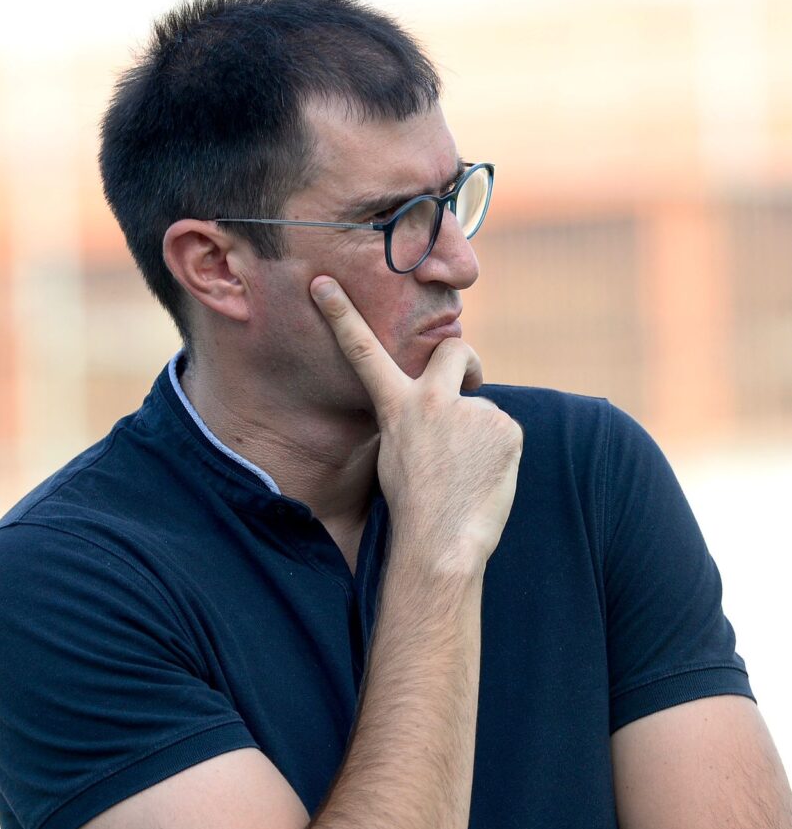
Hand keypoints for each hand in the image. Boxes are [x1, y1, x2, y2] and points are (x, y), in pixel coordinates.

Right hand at [310, 277, 522, 568]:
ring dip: (481, 434)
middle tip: (471, 381)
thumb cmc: (413, 508)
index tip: (322, 283)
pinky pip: (505, 433)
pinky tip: (486, 478)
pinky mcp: (506, 428)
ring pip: (484, 410)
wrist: (440, 544)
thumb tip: (443, 409)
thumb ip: (414, 420)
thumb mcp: (395, 454)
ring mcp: (472, 411)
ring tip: (468, 475)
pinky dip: (500, 452)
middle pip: (454, 350)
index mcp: (396, 407)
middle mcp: (433, 400)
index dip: (340, 314)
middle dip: (466, 360)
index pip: (362, 350)